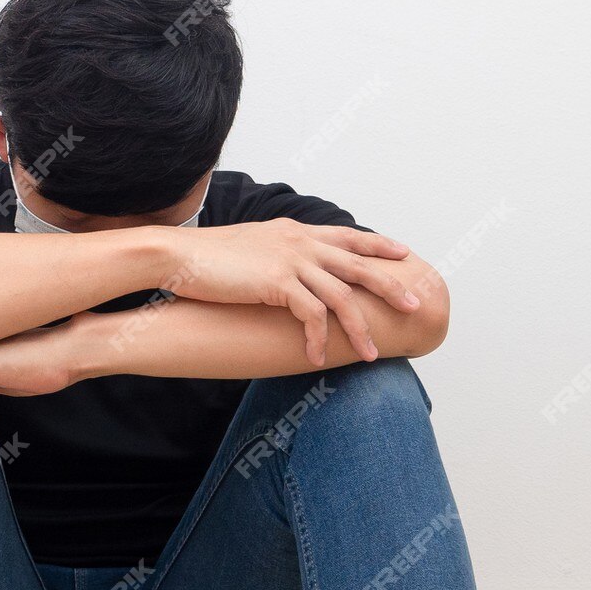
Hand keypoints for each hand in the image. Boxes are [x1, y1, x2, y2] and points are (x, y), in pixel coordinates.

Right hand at [161, 220, 417, 366]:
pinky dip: (318, 339)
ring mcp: (290, 261)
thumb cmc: (203, 256)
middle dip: (389, 286)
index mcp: (294, 231)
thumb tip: (282, 270)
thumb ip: (273, 253)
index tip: (403, 254)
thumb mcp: (247, 246)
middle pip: (358, 264)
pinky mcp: (276, 283)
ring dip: (359, 329)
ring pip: (341, 296)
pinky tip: (317, 358)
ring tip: (371, 353)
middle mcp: (298, 242)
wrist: (176, 254)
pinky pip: (311, 315)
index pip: (347, 236)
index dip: (378, 244)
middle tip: (414, 304)